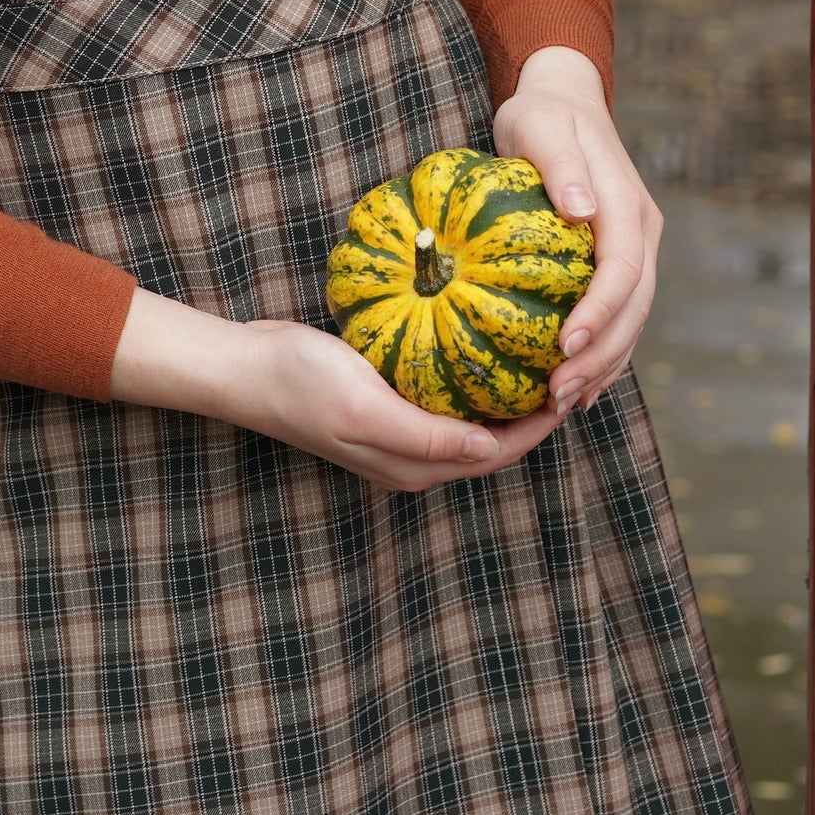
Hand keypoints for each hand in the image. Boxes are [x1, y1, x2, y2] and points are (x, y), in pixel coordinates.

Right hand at [108, 291, 562, 491]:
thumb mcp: (366, 408)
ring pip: (470, 424)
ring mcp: (397, 435)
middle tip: (566, 367)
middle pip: (492, 444)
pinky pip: (443, 401)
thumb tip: (489, 450)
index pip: (498, 454)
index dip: (540, 426)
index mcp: (414, 467)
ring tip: (538, 358)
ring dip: (505, 398)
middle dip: (533, 414)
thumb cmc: (300, 384)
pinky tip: (481, 347)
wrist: (243, 368)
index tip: (572, 385)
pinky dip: (470, 381)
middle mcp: (412, 459)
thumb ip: (427, 436)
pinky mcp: (384, 408)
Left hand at [491, 45, 662, 416]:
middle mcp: (641, 232)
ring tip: (563, 402)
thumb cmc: (541, 115)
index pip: (623, 269)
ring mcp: (636, 248)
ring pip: (632, 318)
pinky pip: (618, 314)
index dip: (600, 313)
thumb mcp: (539, 127)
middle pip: (634, 306)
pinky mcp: (619, 260)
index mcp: (626, 206)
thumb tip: (580, 209)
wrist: (564, 101)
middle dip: (601, 355)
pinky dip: (602, 352)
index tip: (566, 348)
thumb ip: (561, 165)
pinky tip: (575, 385)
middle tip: (558, 395)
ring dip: (603, 364)